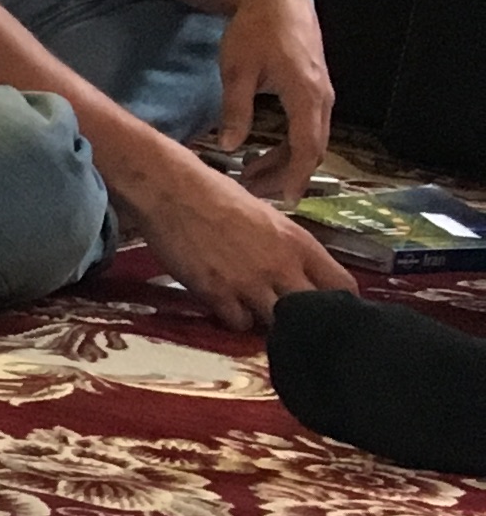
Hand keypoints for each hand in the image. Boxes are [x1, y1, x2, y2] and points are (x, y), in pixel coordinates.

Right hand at [120, 145, 356, 330]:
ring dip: (268, 321)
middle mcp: (281, 266)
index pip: (343, 285)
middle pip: (313, 312)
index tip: (328, 307)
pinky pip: (238, 323)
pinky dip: (235, 319)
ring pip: (276, 324)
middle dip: (304, 318)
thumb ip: (286, 247)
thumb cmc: (216, 195)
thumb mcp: (268, 217)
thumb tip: (293, 270)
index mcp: (299, 243)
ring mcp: (249, 283)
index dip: (339, 302)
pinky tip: (228, 305)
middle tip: (291, 317)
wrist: (172, 191)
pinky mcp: (217, 294)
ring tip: (255, 309)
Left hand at [210, 0, 333, 200]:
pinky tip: (262, 154)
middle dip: (285, 175)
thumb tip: (229, 147)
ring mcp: (321, 92)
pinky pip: (308, 127)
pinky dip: (289, 145)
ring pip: (310, 139)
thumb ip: (235, 110)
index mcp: (306, 94)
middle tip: (252, 193)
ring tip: (250, 176)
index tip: (286, 199)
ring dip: (285, 161)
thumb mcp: (236, 71)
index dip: (297, 176)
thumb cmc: (254, 30)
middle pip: (312, 149)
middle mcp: (322, 96)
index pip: (308, 148)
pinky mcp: (314, 89)